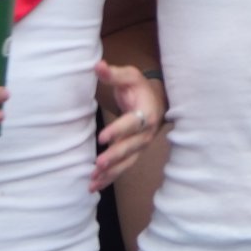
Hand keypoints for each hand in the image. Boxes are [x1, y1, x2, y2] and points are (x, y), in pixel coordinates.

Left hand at [89, 61, 165, 188]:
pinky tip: (94, 185)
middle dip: (115, 156)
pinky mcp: (134, 154)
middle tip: (98, 164)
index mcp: (147, 112)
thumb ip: (113, 74)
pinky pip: (123, 168)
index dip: (119, 130)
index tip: (102, 137)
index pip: (133, 123)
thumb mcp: (130, 77)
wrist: (157, 101)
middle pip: (131, 146)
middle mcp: (147, 132)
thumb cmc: (139, 88)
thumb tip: (97, 65)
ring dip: (111, 172)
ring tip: (93, 180)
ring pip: (128, 162)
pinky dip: (110, 178)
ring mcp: (141, 145)